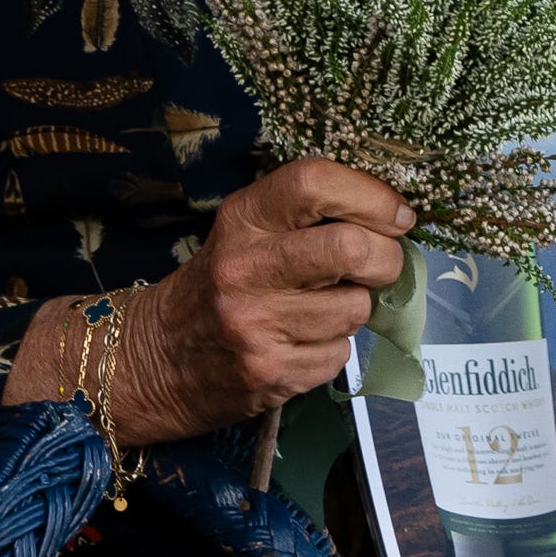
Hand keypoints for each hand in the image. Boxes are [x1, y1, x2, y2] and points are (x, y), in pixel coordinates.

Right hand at [113, 158, 413, 440]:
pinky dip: (333, 347)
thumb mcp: (244, 234)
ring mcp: (256, 324)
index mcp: (241, 219)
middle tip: (381, 264)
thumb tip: (393, 218)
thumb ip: (304, 219)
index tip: (398, 214)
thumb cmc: (218, 284)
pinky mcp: (271, 373)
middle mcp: (245, 267)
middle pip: (349, 248)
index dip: (371, 195)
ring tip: (324, 308)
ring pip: (355, 308)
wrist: (157, 356)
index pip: (313, 183)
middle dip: (386, 259)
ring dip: (356, 309)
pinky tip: (303, 342)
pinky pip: (340, 354)